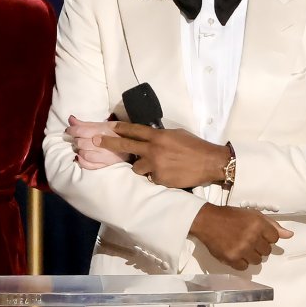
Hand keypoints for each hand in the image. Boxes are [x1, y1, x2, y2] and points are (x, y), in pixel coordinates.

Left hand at [66, 115, 128, 169]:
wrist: (136, 145)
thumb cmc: (118, 133)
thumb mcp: (104, 124)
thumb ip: (86, 123)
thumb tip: (70, 119)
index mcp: (103, 131)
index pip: (81, 131)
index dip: (71, 130)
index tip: (69, 130)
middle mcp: (104, 144)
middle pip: (81, 143)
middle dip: (76, 140)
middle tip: (78, 138)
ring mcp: (105, 157)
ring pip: (84, 154)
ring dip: (80, 151)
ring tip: (82, 147)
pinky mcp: (106, 165)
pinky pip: (90, 165)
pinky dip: (82, 162)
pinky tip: (81, 157)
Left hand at [94, 122, 229, 187]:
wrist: (210, 162)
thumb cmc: (195, 146)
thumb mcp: (177, 134)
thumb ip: (160, 136)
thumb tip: (149, 137)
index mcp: (158, 136)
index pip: (134, 130)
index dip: (120, 128)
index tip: (109, 127)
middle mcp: (153, 149)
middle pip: (125, 146)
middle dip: (109, 143)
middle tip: (96, 141)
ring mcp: (155, 165)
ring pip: (137, 168)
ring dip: (142, 167)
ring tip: (157, 166)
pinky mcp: (159, 179)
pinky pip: (151, 178)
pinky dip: (156, 177)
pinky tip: (168, 174)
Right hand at [190, 204, 293, 269]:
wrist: (206, 221)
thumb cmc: (230, 216)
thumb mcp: (252, 215)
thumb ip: (272, 225)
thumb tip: (290, 235)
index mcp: (258, 224)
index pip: (274, 239)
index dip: (266, 237)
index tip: (257, 234)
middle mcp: (252, 238)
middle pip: (267, 251)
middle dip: (259, 246)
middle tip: (248, 240)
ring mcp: (242, 250)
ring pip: (257, 261)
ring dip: (251, 255)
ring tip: (241, 247)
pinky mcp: (232, 259)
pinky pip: (244, 268)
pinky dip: (241, 262)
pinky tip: (235, 253)